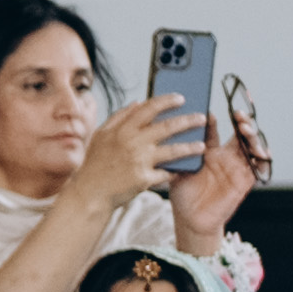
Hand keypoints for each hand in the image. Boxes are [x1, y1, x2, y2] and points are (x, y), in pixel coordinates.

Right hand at [70, 94, 200, 203]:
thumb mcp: (101, 135)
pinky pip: (166, 173)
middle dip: (188, 120)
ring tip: (202, 145)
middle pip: (167, 127)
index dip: (167, 101)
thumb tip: (137, 103)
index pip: (149, 108)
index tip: (181, 98)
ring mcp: (139, 161)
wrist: (90, 193)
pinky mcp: (144, 179)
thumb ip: (119, 117)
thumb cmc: (95, 164)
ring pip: (172, 150)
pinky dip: (175, 172)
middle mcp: (132, 142)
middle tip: (202, 117)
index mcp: (122, 129)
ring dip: (190, 147)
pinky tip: (182, 170)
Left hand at [170, 110, 261, 257]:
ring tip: (246, 131)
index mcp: (211, 150)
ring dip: (253, 137)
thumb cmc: (183, 192)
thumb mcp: (180, 166)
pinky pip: (259, 169)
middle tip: (239, 116)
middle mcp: (227, 156)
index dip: (226, 116)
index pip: (221, 128)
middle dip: (244, 122)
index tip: (227, 104)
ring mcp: (237, 168)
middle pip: (242, 134)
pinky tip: (262, 153)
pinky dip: (263, 160)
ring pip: (252, 147)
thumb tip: (182, 125)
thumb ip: (185, 147)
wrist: (189, 218)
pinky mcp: (244, 182)